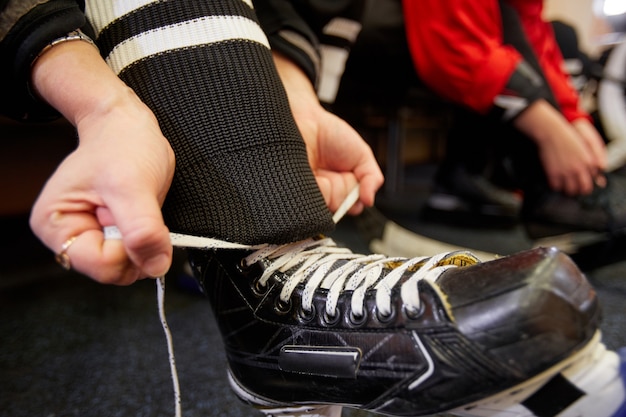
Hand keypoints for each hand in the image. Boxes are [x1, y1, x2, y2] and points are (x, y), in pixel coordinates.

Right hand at [28, 41, 174, 284]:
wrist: (128, 125)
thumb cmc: (120, 145)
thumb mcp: (132, 185)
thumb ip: (143, 229)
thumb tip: (157, 266)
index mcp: (56, 226)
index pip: (99, 265)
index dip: (128, 250)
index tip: (136, 220)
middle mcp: (70, 237)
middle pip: (114, 271)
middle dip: (136, 246)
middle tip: (137, 210)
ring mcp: (93, 237)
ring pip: (129, 265)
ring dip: (145, 241)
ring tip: (136, 206)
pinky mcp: (114, 236)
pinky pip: (139, 253)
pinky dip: (150, 238)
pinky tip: (141, 212)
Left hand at [273, 52, 383, 214]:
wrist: (305, 118)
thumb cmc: (331, 134)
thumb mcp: (361, 154)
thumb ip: (372, 177)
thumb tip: (369, 200)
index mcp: (341, 187)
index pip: (352, 207)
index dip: (355, 201)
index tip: (357, 189)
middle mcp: (325, 192)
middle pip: (338, 208)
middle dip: (342, 194)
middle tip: (339, 175)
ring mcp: (308, 192)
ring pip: (323, 207)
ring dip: (328, 191)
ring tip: (323, 172)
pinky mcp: (293, 190)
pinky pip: (306, 202)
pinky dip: (315, 189)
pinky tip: (314, 175)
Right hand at [514, 100, 606, 195]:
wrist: (552, 133)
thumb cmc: (567, 139)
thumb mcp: (584, 150)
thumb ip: (589, 163)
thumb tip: (593, 175)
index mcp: (590, 163)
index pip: (591, 181)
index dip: (584, 182)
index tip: (578, 179)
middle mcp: (580, 169)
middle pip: (583, 189)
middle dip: (578, 189)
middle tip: (571, 186)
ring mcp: (566, 172)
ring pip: (570, 191)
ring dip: (566, 189)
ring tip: (562, 183)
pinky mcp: (554, 174)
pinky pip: (556, 187)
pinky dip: (554, 185)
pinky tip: (553, 179)